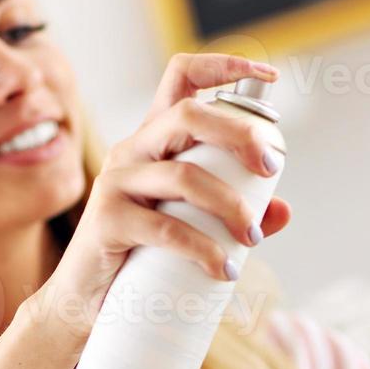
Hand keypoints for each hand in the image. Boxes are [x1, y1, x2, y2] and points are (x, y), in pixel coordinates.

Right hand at [27, 53, 292, 341]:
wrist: (86, 302)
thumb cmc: (143, 257)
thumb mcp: (195, 227)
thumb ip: (237, 215)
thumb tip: (283, 210)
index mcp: (155, 140)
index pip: (181, 78)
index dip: (224, 66)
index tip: (271, 77)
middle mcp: (132, 150)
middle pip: (187, 115)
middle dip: (239, 133)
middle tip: (271, 168)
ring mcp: (115, 182)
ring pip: (183, 176)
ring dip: (229, 205)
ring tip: (251, 238)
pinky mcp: (106, 220)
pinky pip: (165, 228)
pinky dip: (205, 249)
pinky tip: (225, 269)